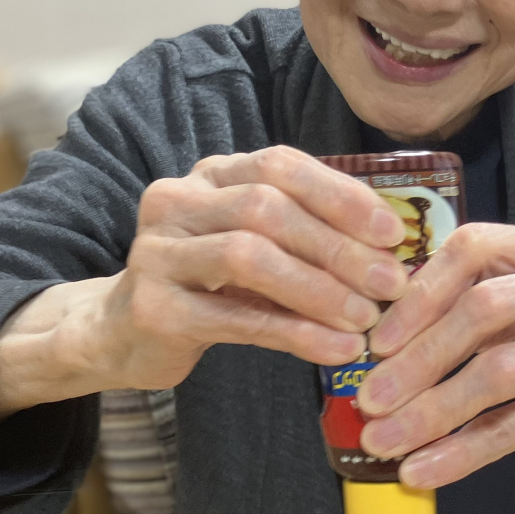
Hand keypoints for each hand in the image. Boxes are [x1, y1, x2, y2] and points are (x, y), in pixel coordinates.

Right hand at [0, 146, 406, 416]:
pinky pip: (236, 318)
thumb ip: (306, 236)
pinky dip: (295, 334)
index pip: (280, 165)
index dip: (341, 195)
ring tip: (366, 319)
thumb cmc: (207, 286)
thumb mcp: (253, 247)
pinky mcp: (153, 308)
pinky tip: (336, 348)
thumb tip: (392, 248)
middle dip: (338, 247)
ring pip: (249, 257)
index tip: (393, 232)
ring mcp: (157, 252)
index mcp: (210, 175)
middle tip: (391, 284)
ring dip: (319, 289)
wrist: (122, 333)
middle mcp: (177, 200)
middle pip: (268, 209)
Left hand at [352, 219, 514, 485]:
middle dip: (418, 359)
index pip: (474, 249)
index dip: (419, 295)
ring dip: (433, 411)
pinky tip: (425, 468)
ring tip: (385, 439)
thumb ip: (476, 294)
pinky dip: (464, 450)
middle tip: (370, 397)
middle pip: (484, 310)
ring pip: (500, 373)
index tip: (377, 340)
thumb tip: (383, 340)